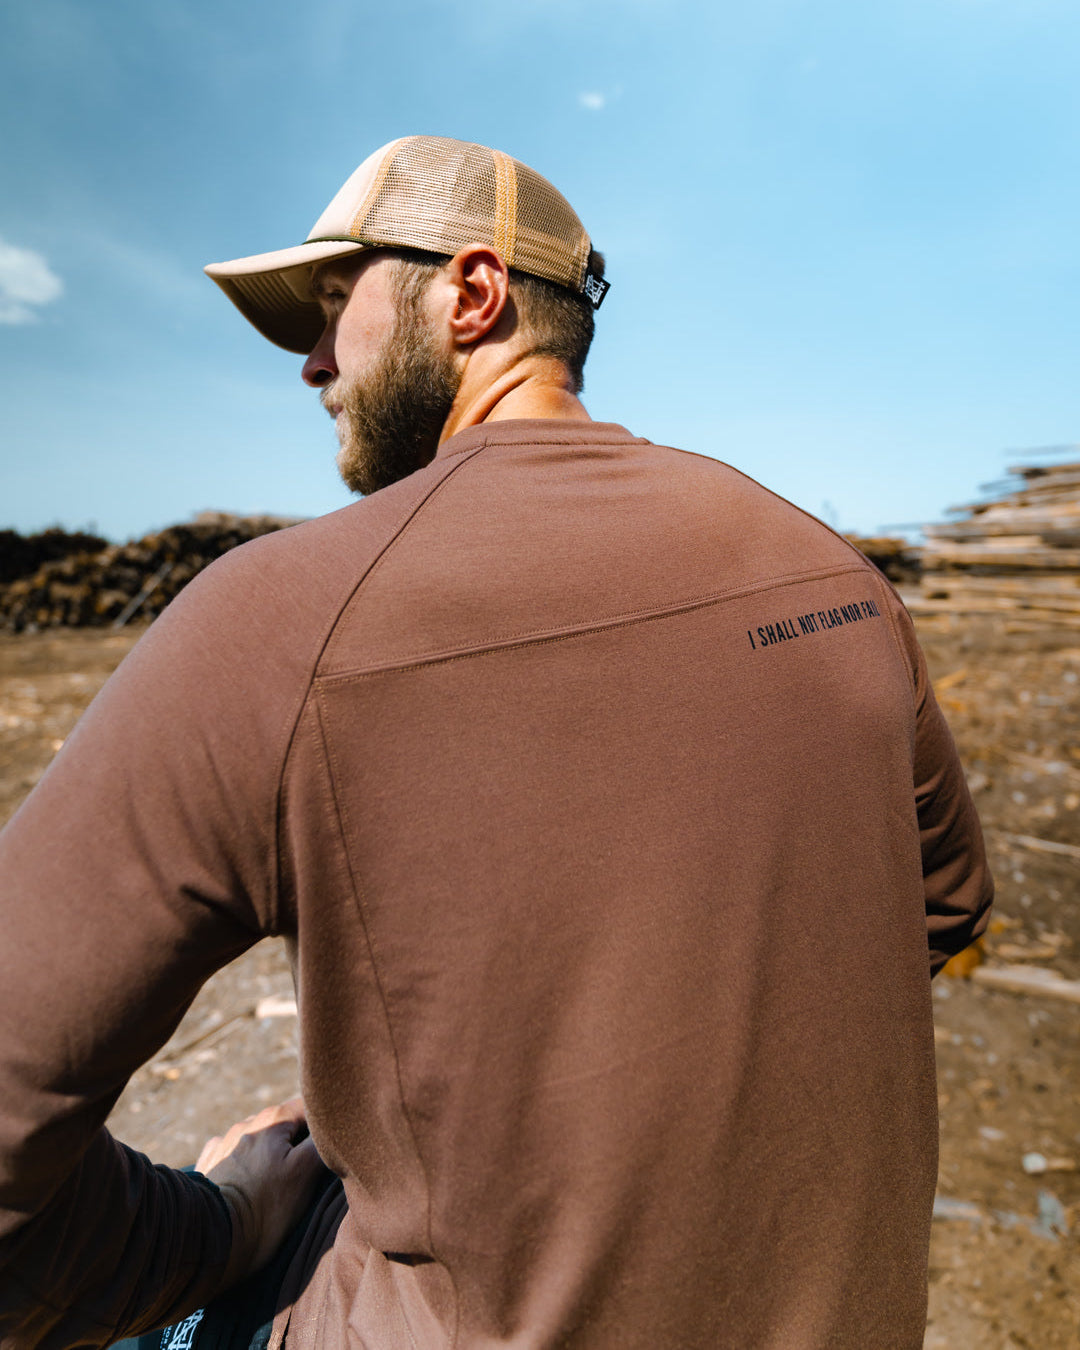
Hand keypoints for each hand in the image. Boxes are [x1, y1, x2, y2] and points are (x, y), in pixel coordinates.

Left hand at [196, 1097, 324, 1286]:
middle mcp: (246, 1124)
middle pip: (283, 1125)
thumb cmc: (265, 1208)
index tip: (329, 1149)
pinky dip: (243, 1165)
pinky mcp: (206, 1166)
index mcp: (273, 1120)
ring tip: (273, 1184)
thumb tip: (332, 1127)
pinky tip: (246, 1186)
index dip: (323, 1127)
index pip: (309, 1108)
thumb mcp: (306, 1172)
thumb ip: (321, 1143)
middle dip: (295, 1141)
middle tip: (304, 1173)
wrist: (210, 1240)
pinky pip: (232, 1156)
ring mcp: (223, 1144)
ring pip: (258, 1140)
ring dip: (269, 1153)